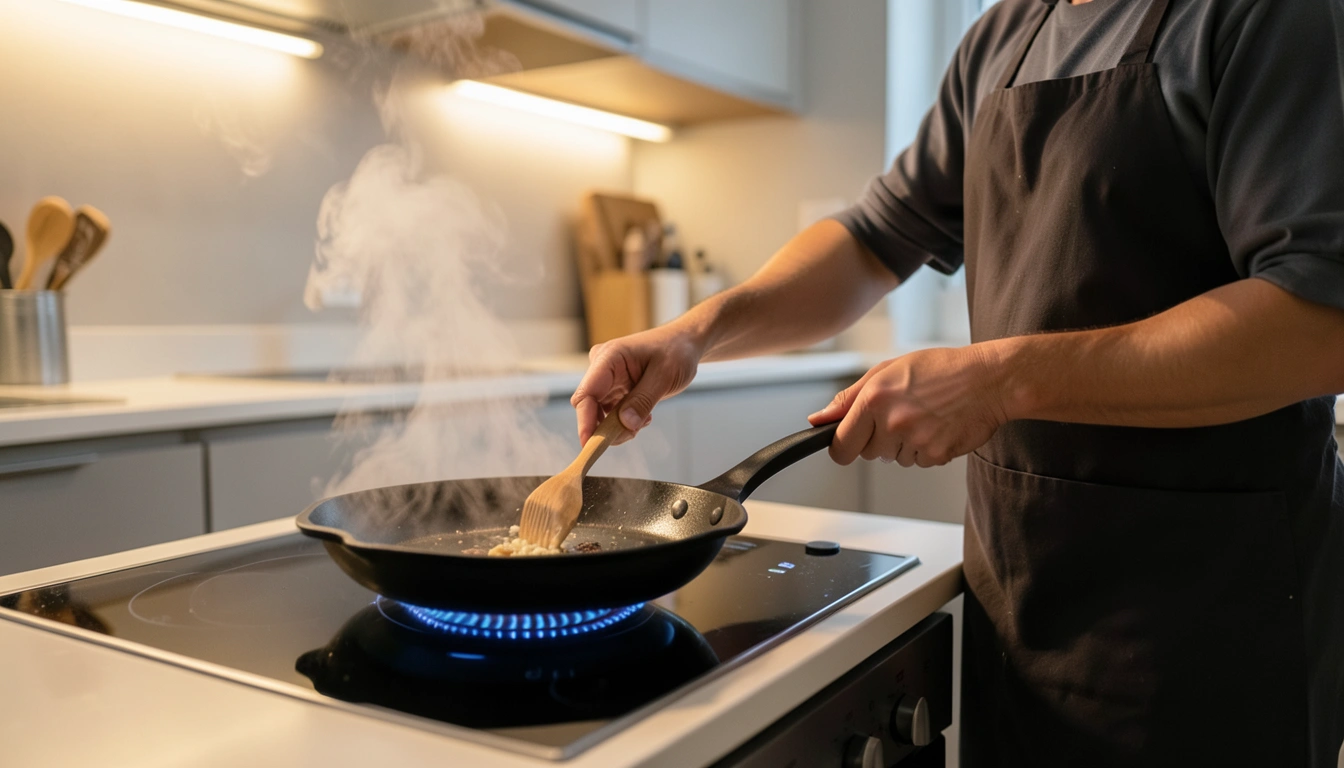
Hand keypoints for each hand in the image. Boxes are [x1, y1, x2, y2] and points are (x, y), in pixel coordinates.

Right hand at [571, 325, 703, 444]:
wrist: (686, 343)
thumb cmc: (676, 351)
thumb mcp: (664, 376)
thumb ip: (643, 401)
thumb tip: (625, 425)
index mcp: (609, 357)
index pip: (587, 393)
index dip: (584, 421)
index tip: (589, 445)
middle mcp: (602, 367)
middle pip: (589, 407)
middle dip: (606, 427)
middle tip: (632, 433)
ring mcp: (607, 379)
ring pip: (599, 414)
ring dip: (618, 426)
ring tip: (646, 419)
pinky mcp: (615, 389)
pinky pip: (611, 414)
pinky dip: (625, 421)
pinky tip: (645, 415)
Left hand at [808, 346, 1009, 466]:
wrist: (989, 380)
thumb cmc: (940, 369)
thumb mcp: (887, 370)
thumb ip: (849, 398)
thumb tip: (818, 419)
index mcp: (874, 399)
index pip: (841, 445)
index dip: (842, 446)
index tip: (848, 442)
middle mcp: (892, 422)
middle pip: (867, 454)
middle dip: (877, 439)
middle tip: (900, 414)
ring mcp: (915, 441)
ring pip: (893, 459)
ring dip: (903, 444)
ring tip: (924, 416)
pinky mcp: (935, 455)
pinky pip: (918, 462)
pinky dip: (925, 449)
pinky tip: (938, 426)